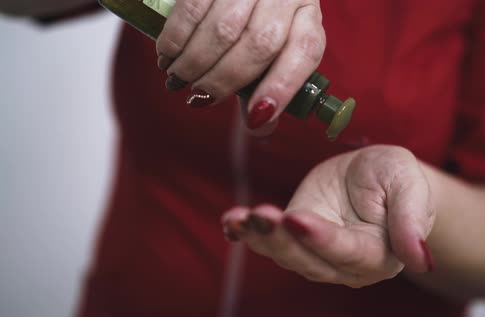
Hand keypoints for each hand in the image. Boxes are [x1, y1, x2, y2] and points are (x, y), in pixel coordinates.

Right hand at [156, 0, 324, 132]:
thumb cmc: (257, 18)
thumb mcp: (273, 48)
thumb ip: (266, 86)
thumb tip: (260, 127)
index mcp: (307, 18)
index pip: (304, 50)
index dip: (282, 87)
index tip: (258, 115)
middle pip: (260, 43)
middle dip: (224, 79)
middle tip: (200, 96)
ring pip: (224, 28)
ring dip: (196, 62)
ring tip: (179, 78)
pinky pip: (192, 7)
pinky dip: (176, 38)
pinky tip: (167, 55)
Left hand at [221, 145, 435, 287]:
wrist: (378, 179)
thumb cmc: (397, 180)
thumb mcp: (410, 185)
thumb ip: (412, 220)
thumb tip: (420, 260)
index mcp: (380, 254)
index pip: (348, 252)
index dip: (321, 238)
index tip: (296, 219)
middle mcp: (346, 264)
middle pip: (310, 260)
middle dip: (282, 240)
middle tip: (261, 216)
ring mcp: (317, 254)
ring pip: (286, 254)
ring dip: (261, 238)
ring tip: (240, 218)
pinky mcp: (296, 238)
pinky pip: (271, 242)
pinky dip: (247, 234)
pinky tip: (232, 223)